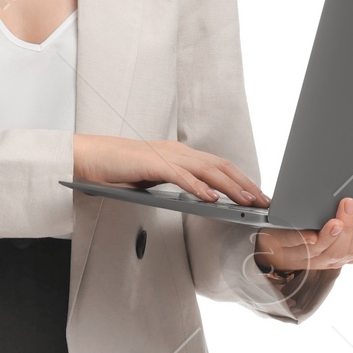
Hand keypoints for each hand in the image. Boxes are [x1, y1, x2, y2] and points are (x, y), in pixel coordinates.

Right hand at [72, 134, 268, 209]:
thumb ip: (177, 184)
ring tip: (246, 201)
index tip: (256, 195)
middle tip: (263, 200)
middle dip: (245, 183)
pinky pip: (180, 176)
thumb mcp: (155, 179)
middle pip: (220, 166)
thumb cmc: (118, 170)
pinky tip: (210, 198)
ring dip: (229, 187)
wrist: (89, 158)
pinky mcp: (151, 164)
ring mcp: (166, 156)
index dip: (241, 180)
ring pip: (206, 170)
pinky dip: (198, 187)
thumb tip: (200, 197)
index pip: (218, 166)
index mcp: (180, 155)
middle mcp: (177, 151)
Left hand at [255, 197, 352, 274]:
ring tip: (341, 212)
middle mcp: (322, 259)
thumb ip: (344, 217)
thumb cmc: (300, 229)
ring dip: (334, 233)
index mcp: (336, 253)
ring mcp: (301, 256)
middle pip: (344, 251)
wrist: (262, 241)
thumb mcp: (325, 222)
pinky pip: (293, 245)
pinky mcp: (280, 247)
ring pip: (323, 251)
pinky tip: (312, 235)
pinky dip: (304, 240)